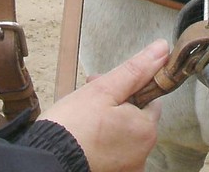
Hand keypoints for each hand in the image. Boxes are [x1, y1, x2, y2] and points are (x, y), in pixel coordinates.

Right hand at [40, 40, 168, 171]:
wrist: (46, 160)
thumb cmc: (73, 125)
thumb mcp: (104, 89)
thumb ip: (136, 69)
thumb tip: (162, 49)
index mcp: (146, 130)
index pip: (150, 100)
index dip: (126, 88)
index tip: (102, 85)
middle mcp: (143, 153)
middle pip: (136, 119)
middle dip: (117, 105)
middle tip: (89, 99)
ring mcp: (128, 167)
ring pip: (124, 136)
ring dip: (110, 124)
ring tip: (84, 119)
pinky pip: (115, 153)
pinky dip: (104, 144)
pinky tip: (85, 138)